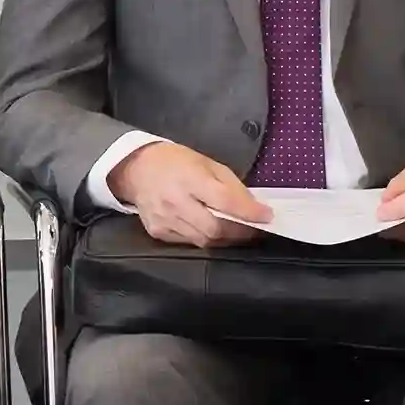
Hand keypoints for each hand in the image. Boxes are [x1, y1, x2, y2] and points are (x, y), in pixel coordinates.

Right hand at [108, 141, 269, 247]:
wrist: (137, 169)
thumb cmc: (177, 162)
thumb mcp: (207, 163)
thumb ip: (231, 186)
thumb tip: (254, 208)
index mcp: (189, 178)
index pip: (223, 200)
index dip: (248, 212)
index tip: (266, 216)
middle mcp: (175, 202)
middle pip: (213, 229)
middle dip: (238, 233)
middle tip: (254, 230)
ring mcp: (164, 220)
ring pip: (203, 241)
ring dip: (224, 239)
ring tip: (236, 231)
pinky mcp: (158, 232)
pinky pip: (189, 242)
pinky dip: (205, 239)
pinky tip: (210, 229)